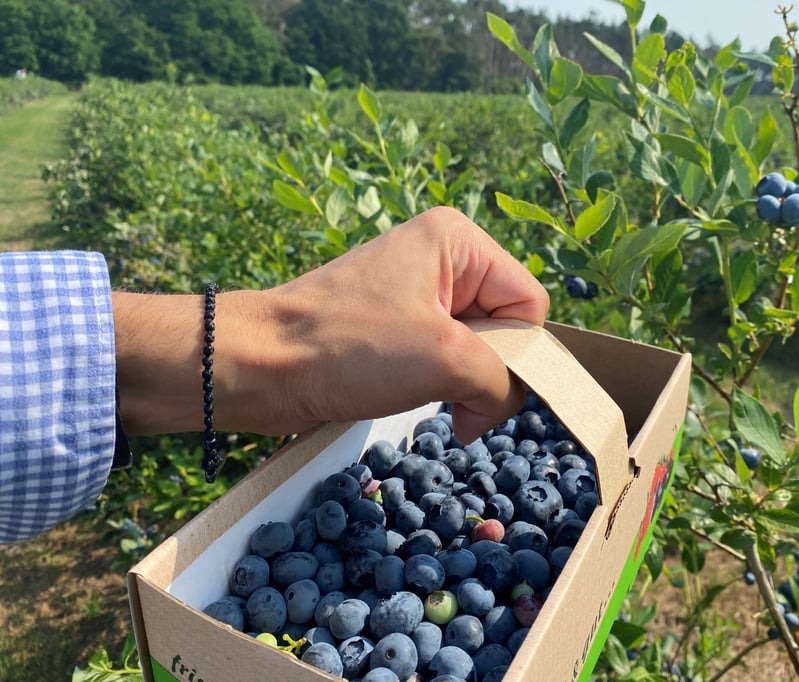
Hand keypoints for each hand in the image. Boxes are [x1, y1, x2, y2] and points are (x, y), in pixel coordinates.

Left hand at [114, 207, 549, 442]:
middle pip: (505, 326)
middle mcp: (441, 258)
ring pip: (476, 349)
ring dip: (461, 384)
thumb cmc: (346, 348)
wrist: (257, 367)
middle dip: (486, 371)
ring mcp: (416, 292)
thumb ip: (503, 381)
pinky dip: (438, 386)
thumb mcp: (447, 359)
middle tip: (449, 394)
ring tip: (422, 393)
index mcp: (458, 241)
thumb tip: (493, 407)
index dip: (517, 352)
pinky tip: (411, 397)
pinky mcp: (394, 327)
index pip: (528, 304)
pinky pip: (443, 359)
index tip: (477, 383)